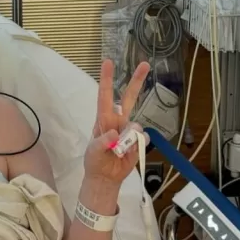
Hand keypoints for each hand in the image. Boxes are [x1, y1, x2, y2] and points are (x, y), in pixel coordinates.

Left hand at [84, 59, 150, 188]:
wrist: (106, 177)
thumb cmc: (95, 161)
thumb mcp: (93, 152)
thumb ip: (102, 142)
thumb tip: (114, 133)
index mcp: (104, 119)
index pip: (105, 96)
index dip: (107, 79)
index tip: (108, 62)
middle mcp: (118, 120)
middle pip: (129, 98)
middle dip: (137, 81)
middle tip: (145, 64)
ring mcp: (129, 130)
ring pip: (136, 124)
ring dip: (128, 138)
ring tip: (117, 152)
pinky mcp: (138, 141)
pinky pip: (142, 138)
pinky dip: (135, 147)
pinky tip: (127, 154)